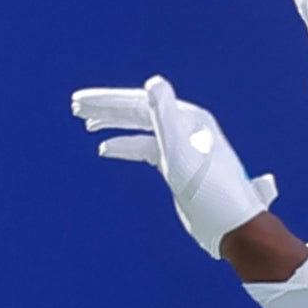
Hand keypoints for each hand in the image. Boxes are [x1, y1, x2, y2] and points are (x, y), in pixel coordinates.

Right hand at [74, 76, 277, 259]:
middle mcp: (185, 127)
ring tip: (86, 123)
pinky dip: (125, 146)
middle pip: (139, 110)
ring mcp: (182, 147)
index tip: (79, 101)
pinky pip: (146, 148)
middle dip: (107, 108)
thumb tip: (152, 82)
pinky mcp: (179, 166)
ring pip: (141, 128)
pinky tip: (106, 149)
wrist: (232, 225)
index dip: (108, 101)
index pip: (140, 101)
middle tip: (76, 107)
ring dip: (113, 124)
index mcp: (187, 118)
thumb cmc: (211, 190)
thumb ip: (165, 116)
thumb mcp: (182, 152)